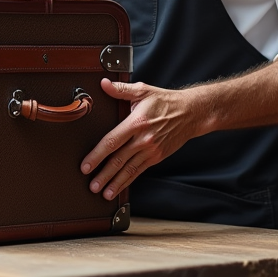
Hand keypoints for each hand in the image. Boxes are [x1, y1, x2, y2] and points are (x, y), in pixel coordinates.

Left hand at [80, 78, 200, 199]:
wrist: (191, 113)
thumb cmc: (165, 101)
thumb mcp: (143, 91)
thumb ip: (121, 89)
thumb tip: (104, 84)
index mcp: (137, 122)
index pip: (113, 141)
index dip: (97, 154)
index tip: (86, 165)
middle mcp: (143, 139)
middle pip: (119, 160)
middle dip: (103, 174)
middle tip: (91, 185)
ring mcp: (150, 150)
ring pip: (128, 170)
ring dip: (114, 183)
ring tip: (102, 192)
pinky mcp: (156, 157)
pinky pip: (138, 171)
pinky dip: (127, 181)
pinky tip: (118, 188)